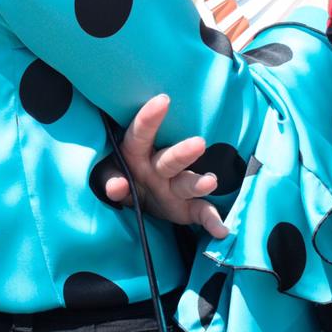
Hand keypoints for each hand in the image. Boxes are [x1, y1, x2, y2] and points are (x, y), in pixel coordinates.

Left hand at [103, 93, 229, 239]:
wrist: (140, 200)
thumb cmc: (122, 176)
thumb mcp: (109, 175)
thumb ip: (109, 178)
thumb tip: (116, 186)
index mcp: (137, 155)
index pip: (140, 134)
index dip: (148, 119)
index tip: (162, 101)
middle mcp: (160, 168)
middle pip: (170, 159)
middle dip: (183, 153)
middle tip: (198, 144)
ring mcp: (176, 187)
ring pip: (188, 183)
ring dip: (198, 183)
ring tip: (210, 182)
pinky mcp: (188, 208)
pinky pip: (202, 213)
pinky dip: (212, 221)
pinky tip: (222, 230)